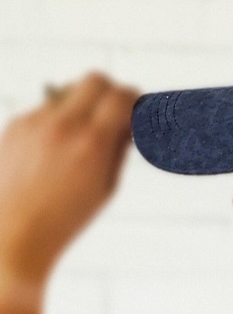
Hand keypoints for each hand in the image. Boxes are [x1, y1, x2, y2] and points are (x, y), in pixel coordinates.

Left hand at [0, 72, 139, 283]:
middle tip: (115, 109)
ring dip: (83, 104)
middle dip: (111, 90)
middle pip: (94, 79)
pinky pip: (45, 109)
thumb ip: (119, 148)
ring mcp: (34, 123)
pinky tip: (57, 147)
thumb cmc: (61, 219)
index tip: (139, 106)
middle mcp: (62, 127)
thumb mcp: (106, 186)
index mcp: (91, 144)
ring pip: (68, 92)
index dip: (136, 98)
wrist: (13, 233)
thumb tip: (129, 123)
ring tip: (84, 134)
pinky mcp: (15, 126)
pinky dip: (58, 119)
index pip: (121, 97)